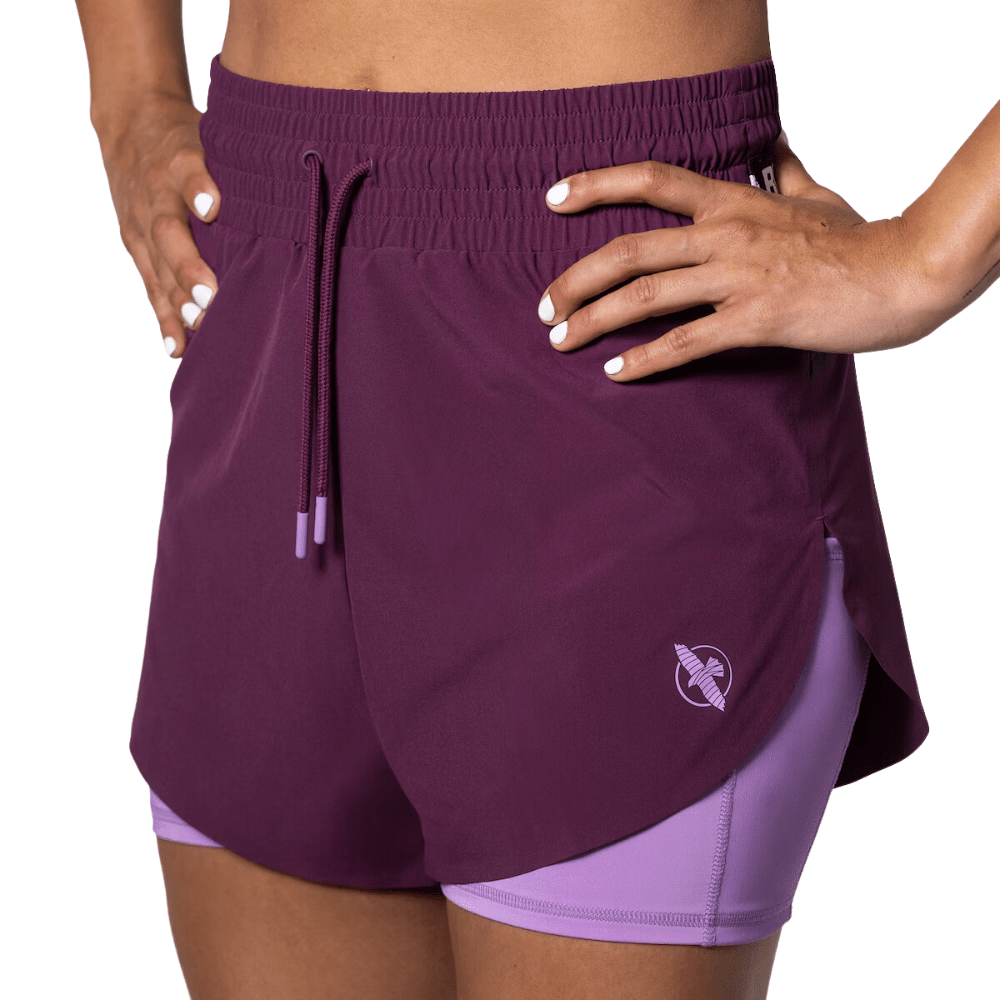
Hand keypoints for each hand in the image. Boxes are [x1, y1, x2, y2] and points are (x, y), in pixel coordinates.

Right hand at [98, 94, 220, 358]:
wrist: (130, 123)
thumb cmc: (188, 138)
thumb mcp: (213, 135)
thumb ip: (242, 160)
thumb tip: (291, 184)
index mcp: (178, 162)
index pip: (187, 171)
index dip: (198, 187)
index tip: (212, 206)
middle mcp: (154, 196)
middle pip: (168, 232)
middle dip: (188, 266)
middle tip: (211, 294)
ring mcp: (140, 226)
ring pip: (157, 267)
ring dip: (177, 299)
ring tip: (197, 325)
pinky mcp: (137, 249)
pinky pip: (150, 287)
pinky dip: (164, 319)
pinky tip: (177, 348)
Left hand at [537, 135, 943, 380]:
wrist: (899, 274)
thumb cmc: (856, 237)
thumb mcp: (816, 192)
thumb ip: (785, 170)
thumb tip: (776, 145)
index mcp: (731, 201)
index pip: (650, 179)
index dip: (595, 185)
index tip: (552, 200)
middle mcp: (723, 234)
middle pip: (626, 251)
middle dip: (573, 281)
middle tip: (544, 309)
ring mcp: (736, 277)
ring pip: (643, 297)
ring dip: (592, 321)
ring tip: (561, 342)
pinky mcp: (754, 320)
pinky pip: (684, 342)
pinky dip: (644, 360)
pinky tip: (615, 373)